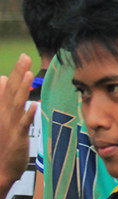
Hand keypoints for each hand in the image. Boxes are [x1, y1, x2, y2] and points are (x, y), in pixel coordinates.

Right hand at [0, 54, 35, 191]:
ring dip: (23, 89)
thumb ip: (2, 98)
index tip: (24, 57)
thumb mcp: (0, 117)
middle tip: (26, 57)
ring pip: (17, 104)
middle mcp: (4, 114)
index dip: (16, 72)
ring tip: (29, 75)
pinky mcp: (17, 137)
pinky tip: (33, 105)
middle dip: (19, 74)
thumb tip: (2, 78)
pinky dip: (27, 114)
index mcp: (1, 109)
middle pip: (12, 90)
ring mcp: (10, 125)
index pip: (8, 87)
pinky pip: (23, 124)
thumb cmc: (2, 142)